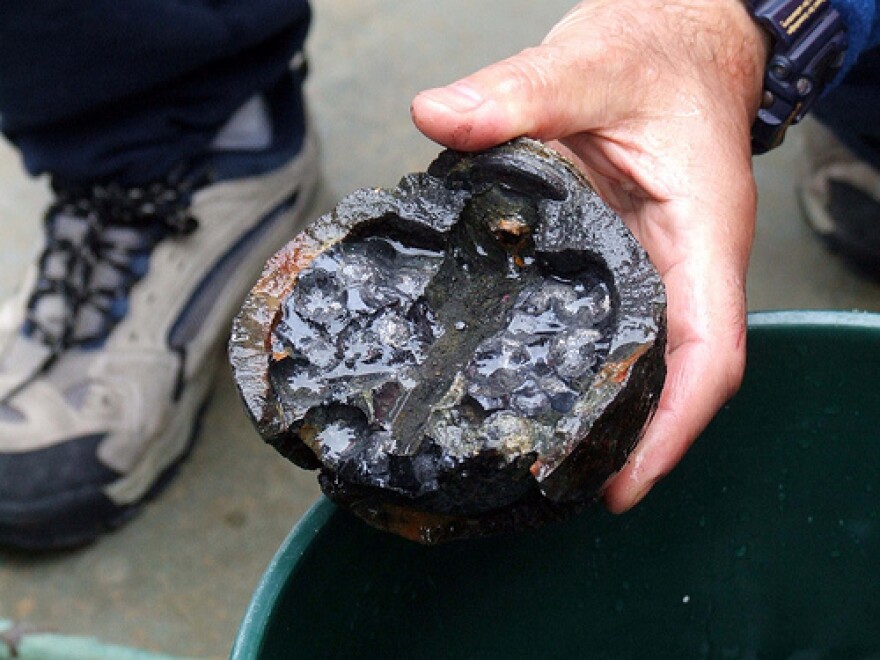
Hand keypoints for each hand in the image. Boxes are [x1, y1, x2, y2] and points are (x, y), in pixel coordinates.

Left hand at [411, 0, 768, 511]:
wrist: (681, 38)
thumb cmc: (662, 55)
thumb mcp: (591, 65)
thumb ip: (518, 92)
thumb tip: (440, 116)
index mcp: (700, 236)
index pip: (710, 355)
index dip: (673, 429)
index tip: (627, 483)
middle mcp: (684, 265)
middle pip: (673, 378)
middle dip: (631, 441)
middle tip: (563, 488)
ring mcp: (654, 265)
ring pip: (644, 358)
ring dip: (610, 414)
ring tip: (546, 461)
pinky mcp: (623, 255)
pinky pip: (614, 322)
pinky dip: (584, 363)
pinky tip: (533, 380)